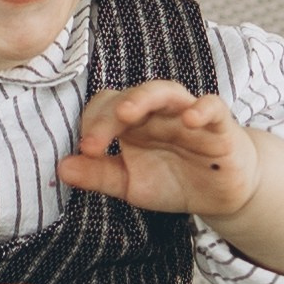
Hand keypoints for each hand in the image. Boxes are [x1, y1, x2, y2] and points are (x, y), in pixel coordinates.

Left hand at [59, 80, 263, 226]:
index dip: (92, 126)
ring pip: (165, 91)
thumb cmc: (174, 180)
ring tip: (127, 112)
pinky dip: (201, 108)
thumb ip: (98, 175)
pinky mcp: (219, 125)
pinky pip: (212, 106)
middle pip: (128, 97)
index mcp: (132, 123)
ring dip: (145, 98)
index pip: (104, 108)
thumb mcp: (130, 184)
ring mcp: (186, 114)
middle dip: (108, 116)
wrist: (221, 193)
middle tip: (95, 141)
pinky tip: (189, 118)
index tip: (86, 152)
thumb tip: (61, 168)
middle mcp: (156, 112)